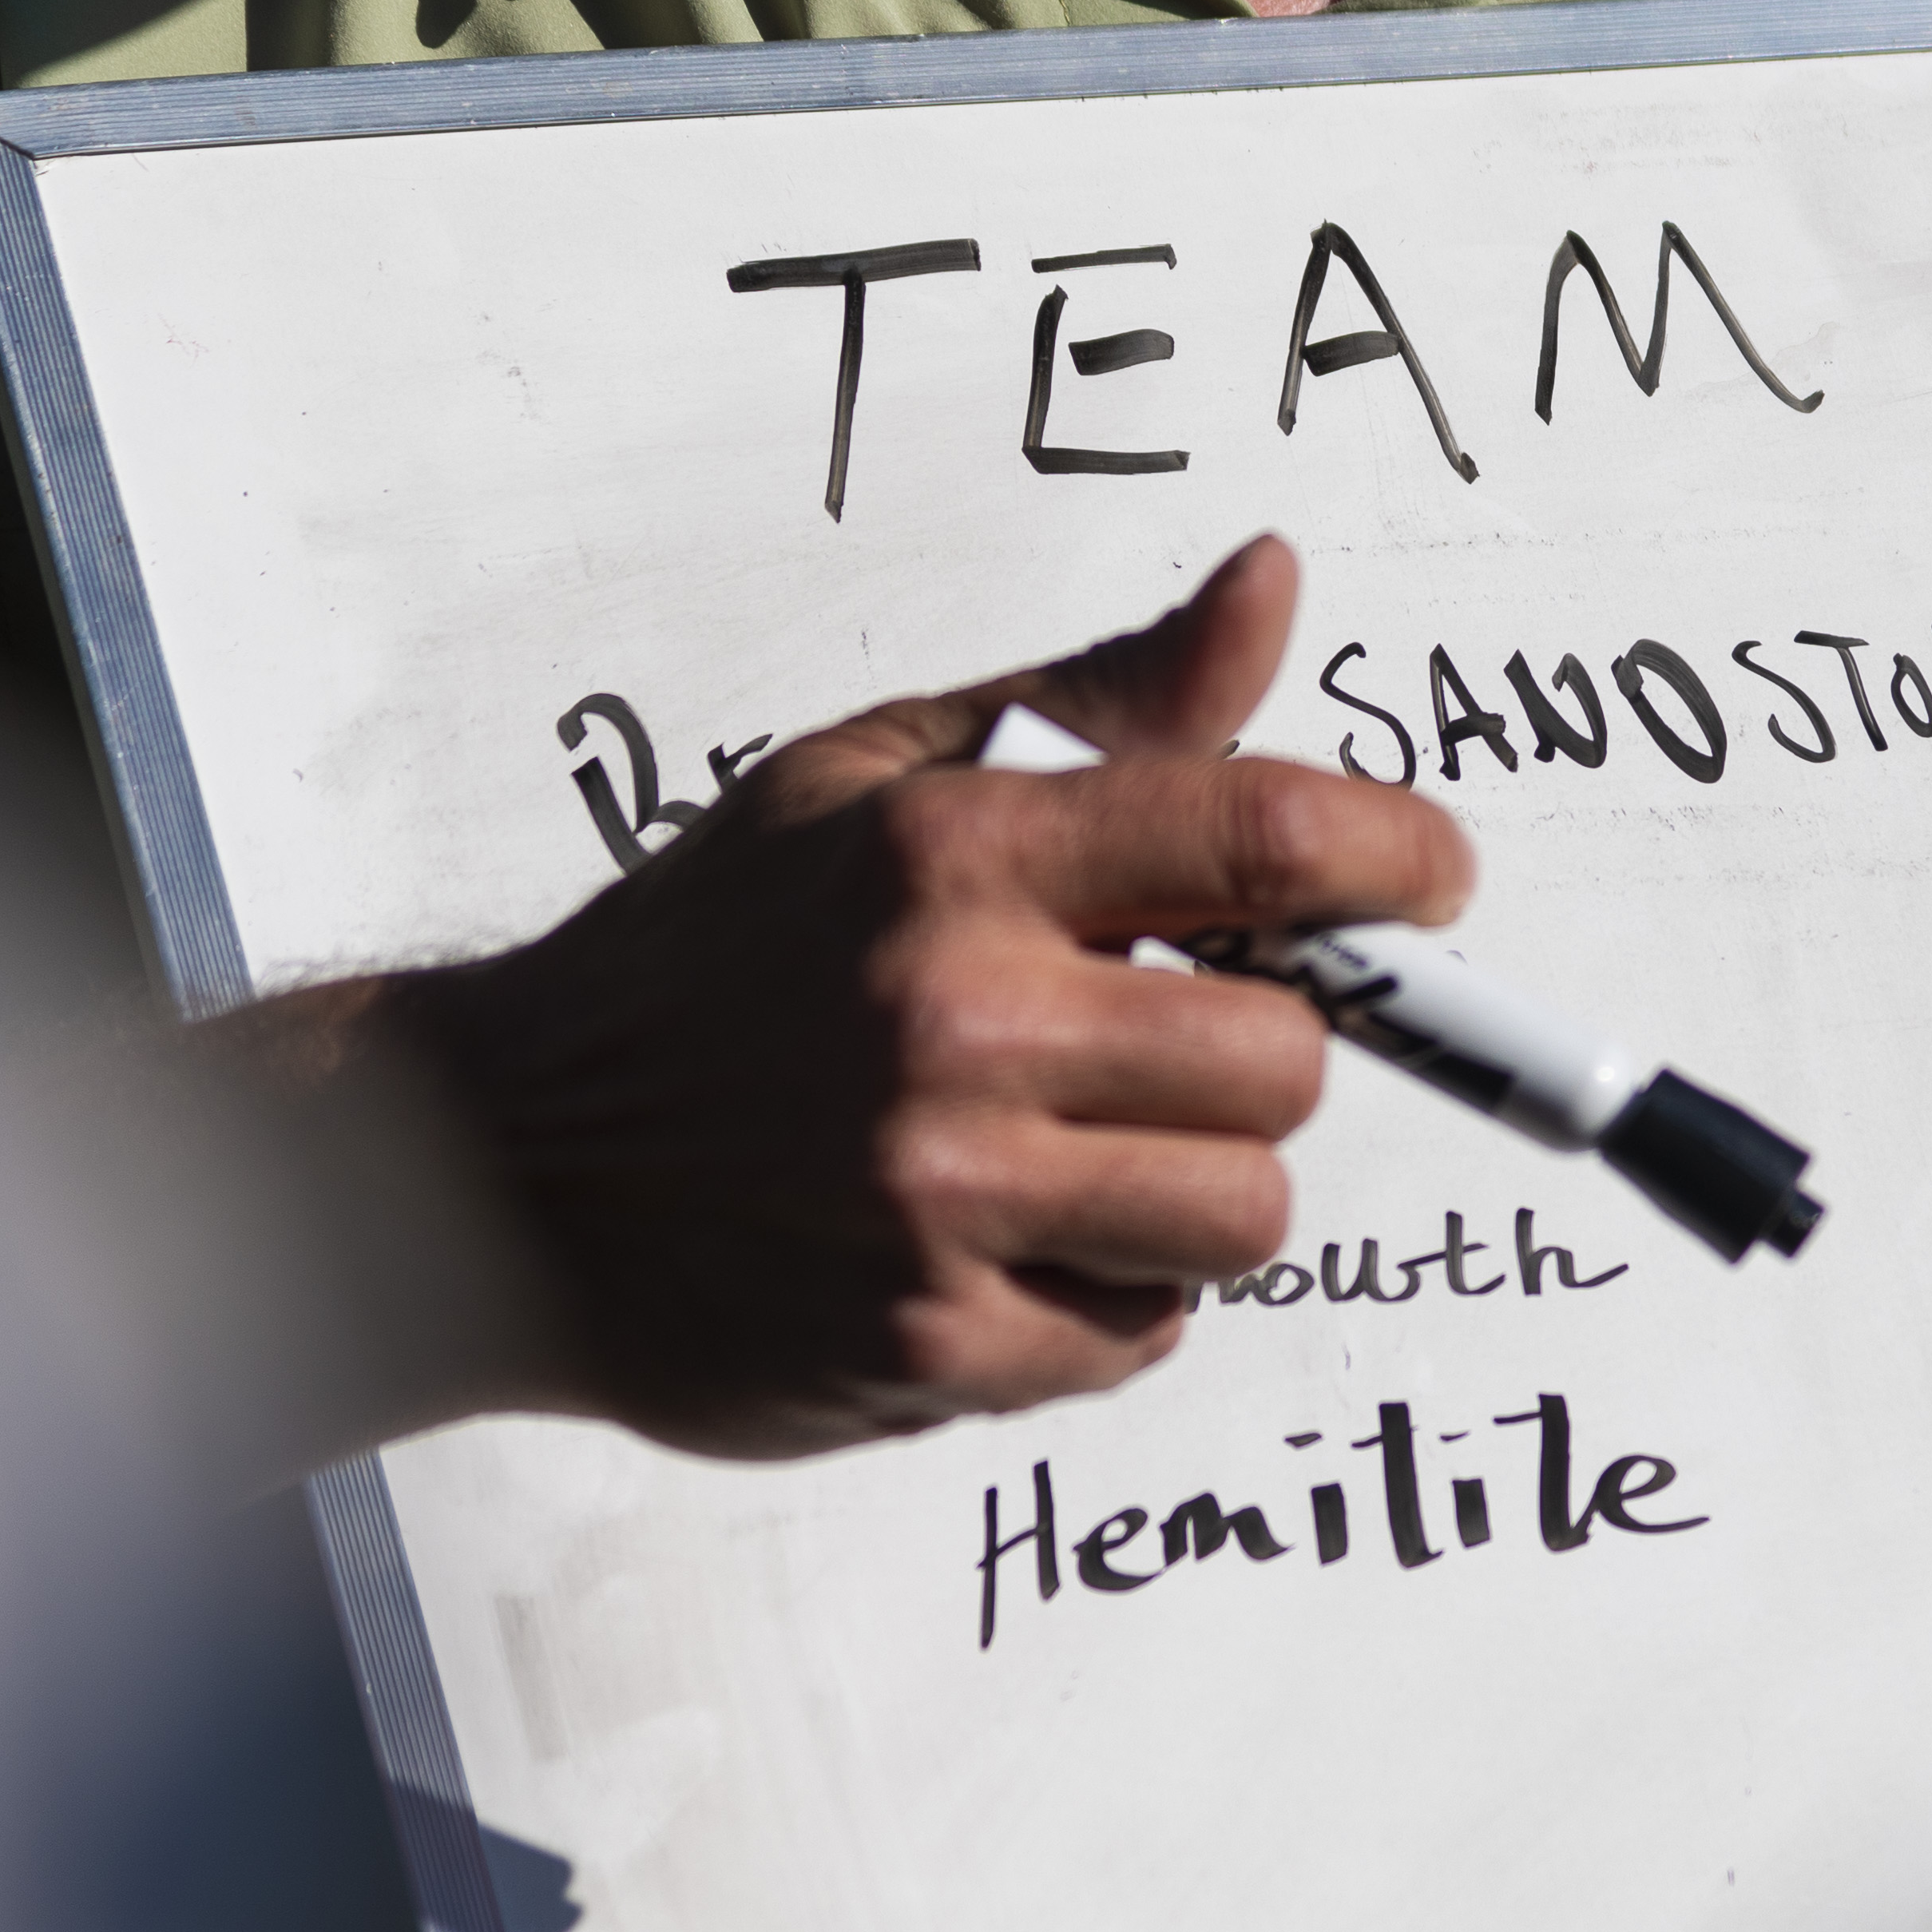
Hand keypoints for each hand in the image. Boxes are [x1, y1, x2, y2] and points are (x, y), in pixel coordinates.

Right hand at [304, 534, 1462, 1461]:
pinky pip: (1141, 1335)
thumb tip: (1273, 585)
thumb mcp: (875, 784)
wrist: (503, 1171)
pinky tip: (986, 1248)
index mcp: (951, 856)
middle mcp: (951, 1021)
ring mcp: (938, 1197)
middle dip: (1252, 1055)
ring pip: (1242, 1214)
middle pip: (1284, 1059)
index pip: (1261, 837)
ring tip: (1071, 1156)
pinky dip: (1099, 1301)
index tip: (1428, 881)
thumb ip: (1100, 704)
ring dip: (1190, 1195)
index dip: (1396, 860)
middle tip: (1155, 1046)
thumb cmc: (713, 962)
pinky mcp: (930, 1346)